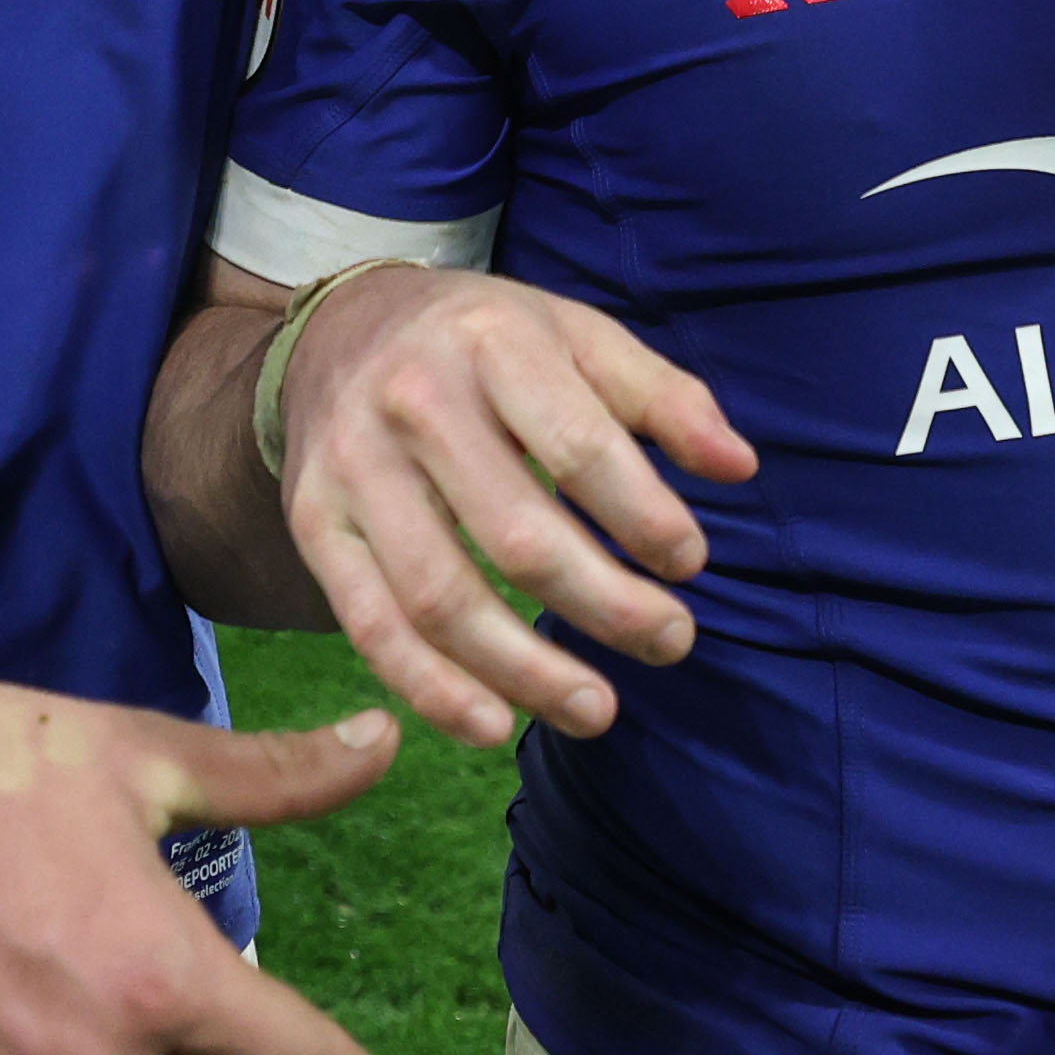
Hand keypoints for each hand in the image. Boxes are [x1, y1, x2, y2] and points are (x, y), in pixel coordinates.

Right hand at [276, 267, 757, 745]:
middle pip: (515, 534)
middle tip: (672, 642)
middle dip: (605, 606)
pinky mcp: (315, 526)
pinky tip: (494, 725)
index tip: (691, 564)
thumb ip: (662, 396)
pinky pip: (371, 626)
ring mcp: (354, 471)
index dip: (644, 517)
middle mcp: (412, 403)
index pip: (580, 446)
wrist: (340, 329)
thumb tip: (739, 466)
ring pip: (440, 597)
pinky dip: (431, 689)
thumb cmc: (484, 341)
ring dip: (526, 671)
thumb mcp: (576, 333)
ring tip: (599, 709)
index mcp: (491, 343)